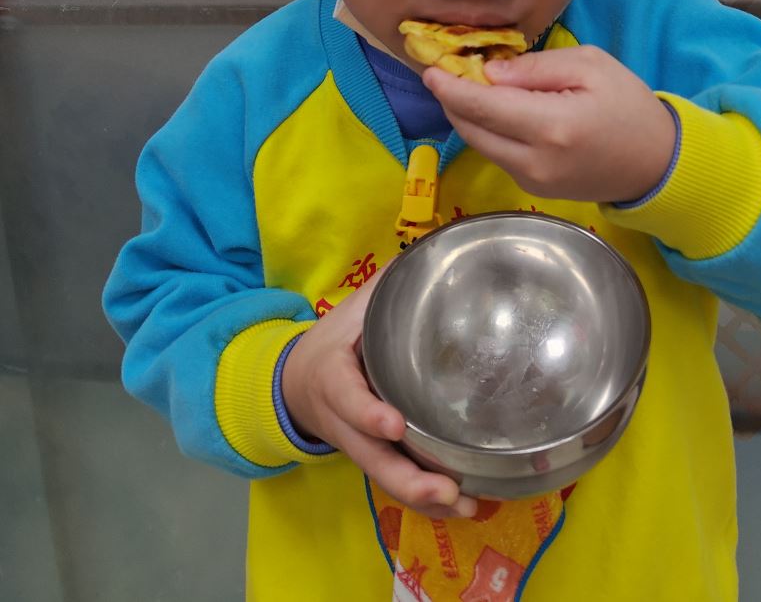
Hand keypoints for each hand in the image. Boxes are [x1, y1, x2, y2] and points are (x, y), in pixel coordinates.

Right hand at [281, 272, 476, 518]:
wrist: (293, 384)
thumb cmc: (332, 342)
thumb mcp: (350, 311)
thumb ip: (386, 289)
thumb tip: (431, 251)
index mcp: (335, 379)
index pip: (349, 399)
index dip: (369, 414)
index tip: (394, 423)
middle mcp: (345, 422)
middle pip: (373, 458)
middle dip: (409, 479)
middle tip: (447, 489)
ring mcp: (358, 447)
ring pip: (387, 480)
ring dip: (425, 499)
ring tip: (467, 507)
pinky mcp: (374, 460)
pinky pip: (397, 485)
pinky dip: (428, 503)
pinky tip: (463, 508)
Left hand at [423, 46, 676, 202]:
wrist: (656, 162)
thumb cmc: (628, 105)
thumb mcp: (590, 66)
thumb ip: (536, 68)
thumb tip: (490, 73)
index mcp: (551, 125)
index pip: (484, 106)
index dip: (450, 88)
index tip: (430, 70)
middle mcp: (535, 160)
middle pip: (473, 130)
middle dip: (452, 101)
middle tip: (442, 74)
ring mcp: (533, 181)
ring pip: (481, 145)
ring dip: (467, 118)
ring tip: (464, 89)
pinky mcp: (534, 190)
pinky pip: (499, 156)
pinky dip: (487, 132)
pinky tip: (493, 111)